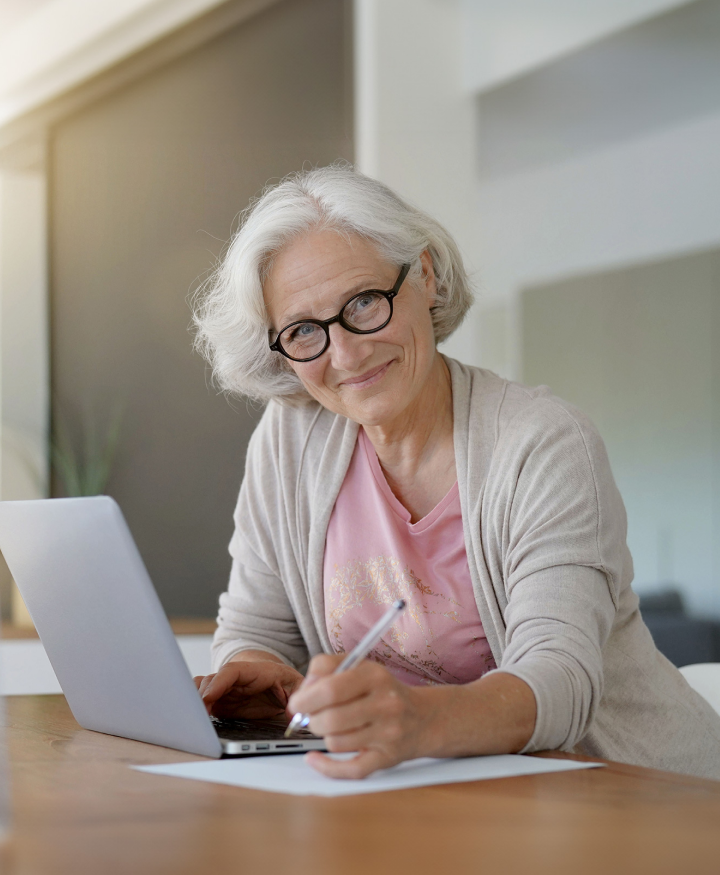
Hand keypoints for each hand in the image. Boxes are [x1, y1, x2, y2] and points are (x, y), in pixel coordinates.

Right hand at [194, 660, 304, 720]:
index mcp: (256, 671)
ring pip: (203, 687)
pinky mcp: (220, 701)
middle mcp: (236, 678)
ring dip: (195, 700)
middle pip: (212, 680)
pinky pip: (201, 698)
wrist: (278, 680)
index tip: (208, 698)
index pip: (232, 671)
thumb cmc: (286, 682)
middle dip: (202, 696)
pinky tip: (195, 719)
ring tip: (195, 719)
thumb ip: (298, 697)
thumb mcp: (297, 686)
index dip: (218, 683)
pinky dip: (194, 705)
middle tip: (198, 716)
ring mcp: (226, 688)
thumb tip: (293, 715)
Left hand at [287, 654, 430, 778]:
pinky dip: (326, 767)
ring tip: (331, 728)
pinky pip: (349, 769)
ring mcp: (388, 734)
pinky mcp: (386, 759)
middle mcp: (385, 704)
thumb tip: (304, 690)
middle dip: (312, 720)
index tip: (297, 702)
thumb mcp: (361, 667)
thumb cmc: (383, 691)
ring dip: (325, 737)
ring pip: (336, 743)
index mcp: (375, 676)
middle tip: (311, 717)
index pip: (331, 688)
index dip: (306, 698)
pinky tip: (315, 758)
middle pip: (331, 719)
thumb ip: (327, 667)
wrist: (423, 718)